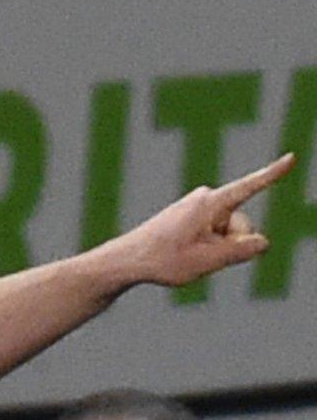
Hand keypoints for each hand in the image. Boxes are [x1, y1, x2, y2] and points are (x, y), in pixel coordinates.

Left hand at [106, 153, 291, 287]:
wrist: (127, 260)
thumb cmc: (162, 260)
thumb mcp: (206, 261)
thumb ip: (239, 251)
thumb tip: (262, 242)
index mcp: (210, 203)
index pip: (249, 188)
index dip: (272, 174)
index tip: (291, 157)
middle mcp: (206, 199)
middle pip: (242, 225)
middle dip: (230, 244)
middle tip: (196, 255)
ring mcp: (199, 207)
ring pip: (229, 232)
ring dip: (216, 248)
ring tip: (186, 254)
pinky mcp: (193, 216)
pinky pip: (215, 234)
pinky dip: (207, 247)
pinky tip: (185, 252)